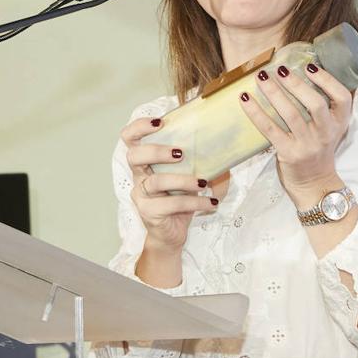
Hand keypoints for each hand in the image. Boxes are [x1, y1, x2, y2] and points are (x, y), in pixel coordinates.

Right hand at [121, 116, 219, 252]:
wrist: (171, 235)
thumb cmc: (180, 201)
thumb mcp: (191, 177)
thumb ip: (201, 162)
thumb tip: (227, 146)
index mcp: (145, 163)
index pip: (130, 138)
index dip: (139, 127)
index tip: (160, 122)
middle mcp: (139, 176)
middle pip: (134, 156)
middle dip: (157, 151)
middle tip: (180, 153)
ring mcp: (142, 196)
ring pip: (156, 182)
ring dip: (182, 180)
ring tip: (203, 182)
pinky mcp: (149, 213)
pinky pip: (171, 204)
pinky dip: (194, 201)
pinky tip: (211, 202)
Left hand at [239, 64, 352, 206]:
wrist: (314, 183)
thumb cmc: (318, 147)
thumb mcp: (330, 126)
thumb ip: (323, 105)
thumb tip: (300, 71)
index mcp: (339, 122)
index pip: (342, 97)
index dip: (326, 80)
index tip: (309, 66)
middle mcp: (326, 133)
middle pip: (316, 104)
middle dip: (296, 85)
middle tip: (280, 69)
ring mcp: (308, 144)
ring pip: (291, 115)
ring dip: (274, 93)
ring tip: (261, 78)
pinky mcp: (289, 153)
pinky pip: (270, 130)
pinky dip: (256, 113)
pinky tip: (245, 99)